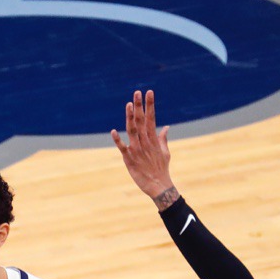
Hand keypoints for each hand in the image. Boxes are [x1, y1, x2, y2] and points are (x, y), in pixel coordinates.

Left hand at [111, 90, 177, 209]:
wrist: (159, 186)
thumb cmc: (161, 169)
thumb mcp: (165, 152)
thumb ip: (163, 138)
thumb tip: (166, 127)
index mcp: (153, 139)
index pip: (151, 118)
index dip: (150, 105)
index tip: (149, 92)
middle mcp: (145, 142)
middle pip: (141, 120)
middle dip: (139, 106)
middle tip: (137, 92)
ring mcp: (136, 150)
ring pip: (132, 130)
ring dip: (130, 117)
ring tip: (128, 104)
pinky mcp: (129, 159)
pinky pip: (122, 148)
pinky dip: (118, 140)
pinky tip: (113, 131)